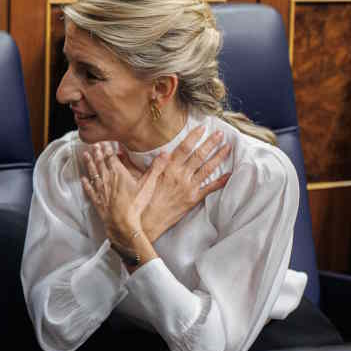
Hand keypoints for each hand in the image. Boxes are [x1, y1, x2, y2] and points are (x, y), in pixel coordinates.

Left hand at [79, 140, 161, 259]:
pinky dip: (85, 183)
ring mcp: (101, 190)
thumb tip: (165, 154)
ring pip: (93, 173)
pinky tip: (83, 179)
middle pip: (100, 163)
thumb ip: (156, 168)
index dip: (107, 148)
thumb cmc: (135, 205)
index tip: (103, 141)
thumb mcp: (148, 185)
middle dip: (97, 153)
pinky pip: (89, 190)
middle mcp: (107, 179)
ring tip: (85, 155)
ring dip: (89, 163)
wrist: (123, 223)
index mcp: (118, 173)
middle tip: (94, 144)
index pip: (111, 157)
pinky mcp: (97, 201)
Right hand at [136, 126, 231, 242]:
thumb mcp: (137, 179)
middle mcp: (180, 175)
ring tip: (227, 148)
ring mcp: (188, 187)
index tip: (202, 127)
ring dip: (218, 157)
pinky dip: (220, 182)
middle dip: (211, 143)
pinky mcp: (193, 199)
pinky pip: (209, 189)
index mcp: (167, 168)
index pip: (183, 148)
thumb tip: (121, 150)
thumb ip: (134, 163)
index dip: (194, 137)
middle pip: (199, 155)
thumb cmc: (141, 201)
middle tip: (221, 134)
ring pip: (207, 169)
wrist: (147, 222)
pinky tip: (229, 174)